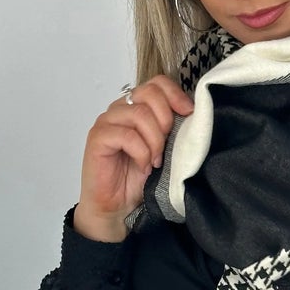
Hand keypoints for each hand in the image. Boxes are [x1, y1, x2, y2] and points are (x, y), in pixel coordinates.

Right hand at [74, 73, 193, 240]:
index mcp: (137, 106)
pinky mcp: (97, 137)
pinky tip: (143, 166)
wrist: (118, 207)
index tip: (189, 114)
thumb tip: (192, 113)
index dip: (175, 94)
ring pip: (140, 114)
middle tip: (166, 146)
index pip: (157, 82)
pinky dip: (141, 153)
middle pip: (149, 93)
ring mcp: (107, 121)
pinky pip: (127, 135)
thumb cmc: (139, 179)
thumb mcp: (163, 148)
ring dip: (154, 141)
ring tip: (155, 161)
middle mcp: (120, 109)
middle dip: (165, 120)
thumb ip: (171, 127)